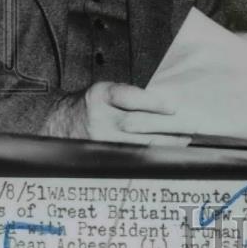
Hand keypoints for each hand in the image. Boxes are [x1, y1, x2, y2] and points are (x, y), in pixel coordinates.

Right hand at [43, 82, 189, 145]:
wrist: (58, 122)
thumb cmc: (91, 104)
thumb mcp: (105, 91)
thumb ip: (129, 97)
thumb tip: (165, 106)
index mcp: (101, 95)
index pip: (129, 97)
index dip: (152, 103)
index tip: (174, 108)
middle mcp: (98, 118)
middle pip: (136, 123)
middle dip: (164, 127)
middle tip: (188, 129)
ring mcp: (98, 139)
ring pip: (135, 144)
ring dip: (162, 144)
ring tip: (183, 142)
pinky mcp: (99, 155)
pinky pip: (127, 157)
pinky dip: (148, 156)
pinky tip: (163, 155)